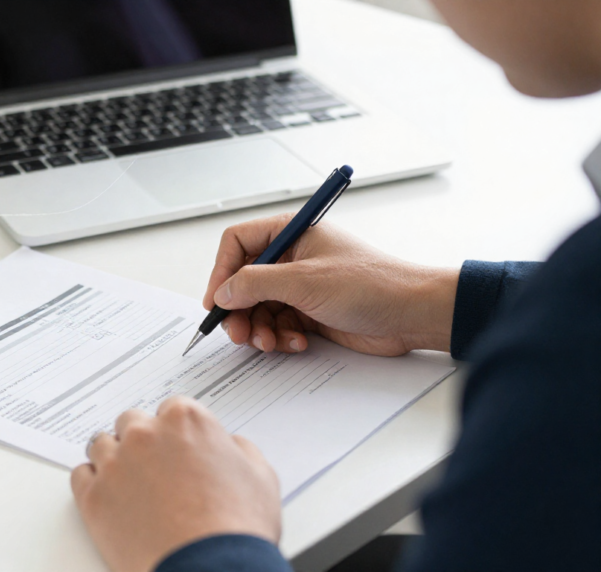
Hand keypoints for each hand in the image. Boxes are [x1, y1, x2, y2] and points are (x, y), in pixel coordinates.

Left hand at [71, 396, 280, 571]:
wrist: (209, 568)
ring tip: (130, 485)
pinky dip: (92, 483)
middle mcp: (145, 434)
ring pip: (101, 445)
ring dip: (114, 458)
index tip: (176, 446)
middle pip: (132, 422)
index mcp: (185, 420)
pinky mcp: (93, 497)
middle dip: (142, 441)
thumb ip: (240, 449)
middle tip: (154, 467)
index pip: (170, 408)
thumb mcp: (260, 477)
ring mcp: (115, 464)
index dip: (175, 431)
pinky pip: (81, 476)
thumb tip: (229, 447)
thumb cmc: (236, 528)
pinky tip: (109, 497)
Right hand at [204, 214, 459, 355]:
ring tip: (270, 343)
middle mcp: (292, 257)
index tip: (216, 301)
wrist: (412, 314)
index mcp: (291, 233)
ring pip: (258, 308)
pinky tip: (296, 344)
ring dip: (259, 329)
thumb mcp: (305, 280)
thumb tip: (224, 291)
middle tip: (239, 334)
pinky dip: (280, 338)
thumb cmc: (372, 284)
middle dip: (239, 310)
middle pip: (243, 282)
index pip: (237, 243)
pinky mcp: (310, 312)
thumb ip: (256, 283)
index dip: (221, 271)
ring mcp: (301, 286)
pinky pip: (278, 325)